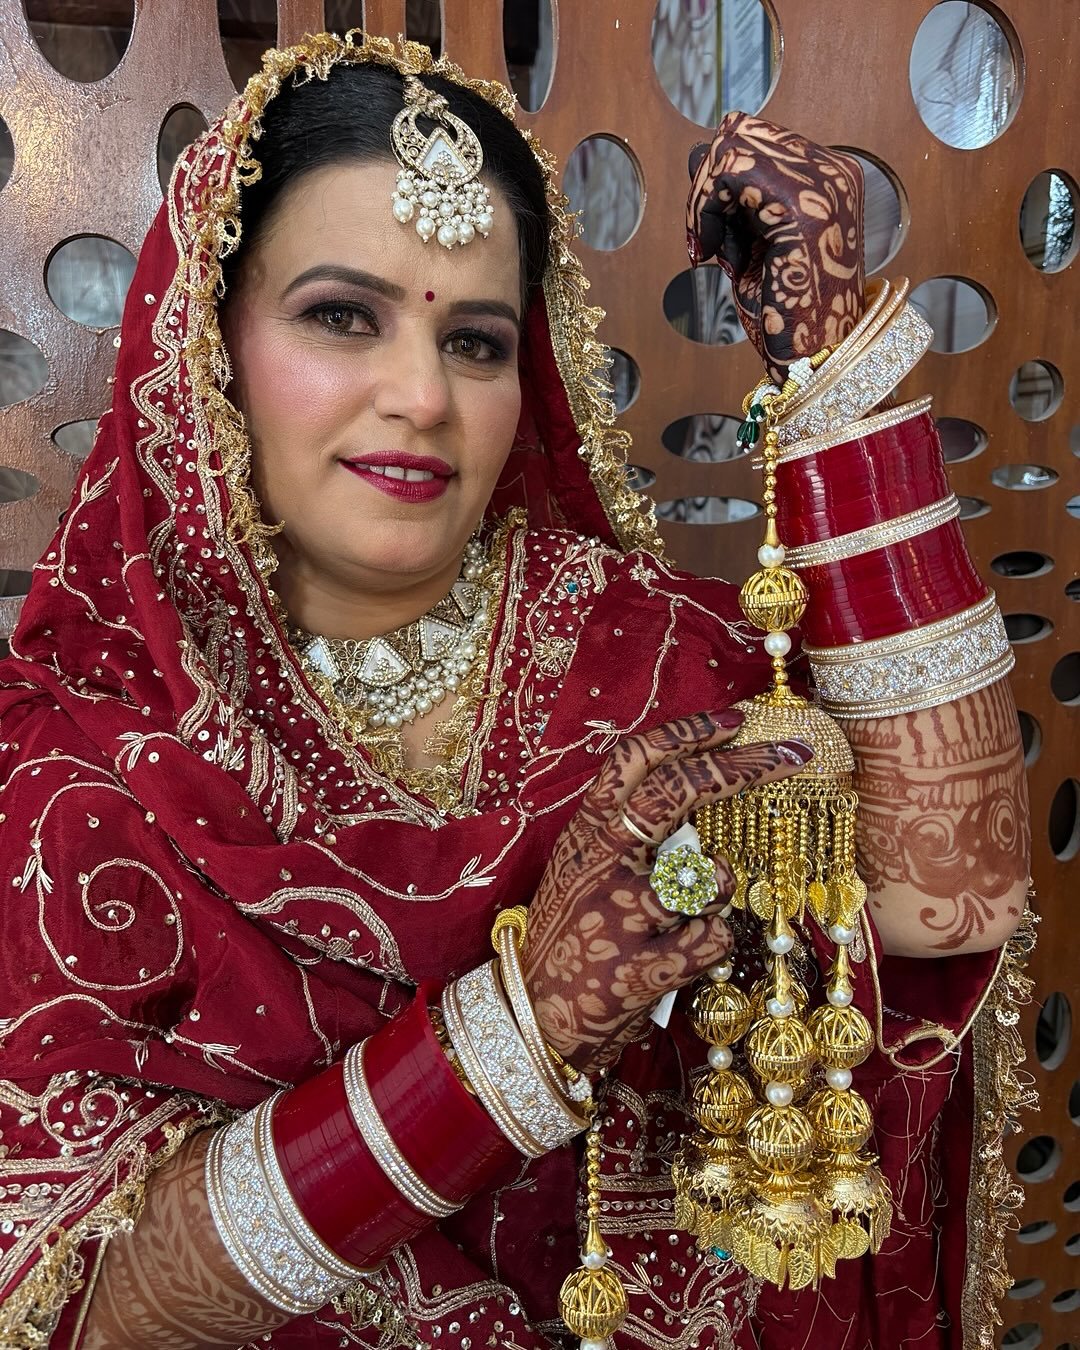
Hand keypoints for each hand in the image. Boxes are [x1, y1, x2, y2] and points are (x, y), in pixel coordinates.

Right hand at [521, 712, 812, 1073]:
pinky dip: (714, 944)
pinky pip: (712, 939)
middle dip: (743, 766)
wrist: (531, 1019)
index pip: (634, 760)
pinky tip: (690, 954)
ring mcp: (618, 914)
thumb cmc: (568, 940)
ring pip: (709, 877)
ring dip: (719, 891)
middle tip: (789, 754)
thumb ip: (626, 834)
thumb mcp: (581, 871)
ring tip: (692, 915)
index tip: (735, 721)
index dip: (688, 732)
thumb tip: (697, 790)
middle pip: (678, 792)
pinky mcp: (639, 969)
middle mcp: (600, 862)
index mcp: (585, 833)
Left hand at [685, 111, 864, 383]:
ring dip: (704, 201)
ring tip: (711, 248)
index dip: (720, 184)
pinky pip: (731, 172)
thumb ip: (732, 199)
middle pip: (742, 132)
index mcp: (828, 179)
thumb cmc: (782, 314)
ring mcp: (824, 184)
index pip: (755, 139)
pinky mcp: (804, 206)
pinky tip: (710, 252)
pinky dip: (705, 210)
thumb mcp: (750, 242)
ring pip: (733, 144)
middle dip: (708, 187)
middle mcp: (834, 171)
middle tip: (706, 241)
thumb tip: (697, 150)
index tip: (712, 235)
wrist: (810, 363)